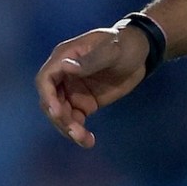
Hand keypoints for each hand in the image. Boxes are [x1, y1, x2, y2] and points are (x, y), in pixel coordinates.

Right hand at [34, 23, 152, 147]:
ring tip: (85, 140)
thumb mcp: (111, 50)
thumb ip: (89, 61)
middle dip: (59, 118)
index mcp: (64, 58)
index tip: (58, 112)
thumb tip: (66, 66)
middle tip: (76, 131)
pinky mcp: (84, 104)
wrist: (140, 53)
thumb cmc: (124, 44)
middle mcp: (63, 76)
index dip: (47, 97)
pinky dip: (79, 132)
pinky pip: (75, 121)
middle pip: (50, 101)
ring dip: (68, 129)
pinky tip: (89, 141)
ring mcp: (72, 91)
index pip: (45, 79)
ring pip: (61, 115)